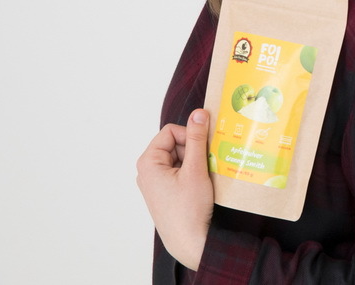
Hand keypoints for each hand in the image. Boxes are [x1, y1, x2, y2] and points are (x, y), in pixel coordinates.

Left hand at [136, 109, 214, 270]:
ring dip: (196, 161)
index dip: (190, 135)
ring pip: (179, 157)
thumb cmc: (189, 209)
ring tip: (205, 177)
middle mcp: (148, 170)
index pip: (171, 131)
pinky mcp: (165, 191)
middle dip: (194, 150)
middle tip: (206, 164)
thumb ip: (197, 138)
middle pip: (175, 143)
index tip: (204, 148)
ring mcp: (156, 182)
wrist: (190, 242)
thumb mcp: (195, 169)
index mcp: (148, 162)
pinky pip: (180, 171)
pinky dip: (193, 172)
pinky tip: (202, 184)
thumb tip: (199, 112)